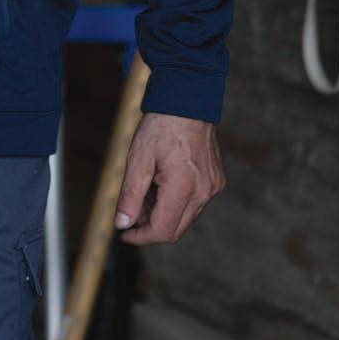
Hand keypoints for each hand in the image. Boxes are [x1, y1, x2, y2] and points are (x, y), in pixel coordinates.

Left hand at [113, 112, 224, 244]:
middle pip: (175, 230)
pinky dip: (176, 203)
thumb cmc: (161, 127)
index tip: (124, 233)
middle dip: (150, 227)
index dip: (140, 237)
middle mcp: (203, 192)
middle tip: (132, 210)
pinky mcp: (216, 181)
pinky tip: (162, 183)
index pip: (162, 231)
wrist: (187, 102)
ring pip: (185, 218)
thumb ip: (130, 195)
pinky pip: (195, 204)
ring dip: (163, 214)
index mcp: (183, 188)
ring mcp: (212, 187)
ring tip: (147, 190)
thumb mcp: (138, 159)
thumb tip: (122, 223)